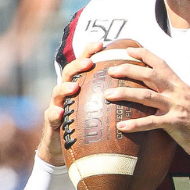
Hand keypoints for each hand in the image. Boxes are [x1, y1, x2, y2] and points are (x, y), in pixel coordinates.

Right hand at [38, 41, 103, 166]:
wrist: (64, 145)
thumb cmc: (87, 122)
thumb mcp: (98, 106)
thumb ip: (111, 93)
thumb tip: (138, 83)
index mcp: (80, 84)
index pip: (84, 64)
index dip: (89, 52)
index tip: (101, 44)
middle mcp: (66, 91)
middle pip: (69, 73)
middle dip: (78, 66)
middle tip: (89, 63)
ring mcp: (57, 105)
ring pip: (57, 92)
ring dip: (65, 88)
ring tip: (74, 87)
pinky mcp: (52, 122)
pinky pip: (51, 116)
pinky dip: (54, 114)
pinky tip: (59, 113)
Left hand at [105, 47, 189, 161]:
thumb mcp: (189, 101)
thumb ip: (174, 94)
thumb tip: (158, 92)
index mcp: (180, 85)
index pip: (160, 63)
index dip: (143, 54)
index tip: (127, 50)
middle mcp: (177, 92)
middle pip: (149, 75)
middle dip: (128, 70)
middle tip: (110, 70)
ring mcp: (176, 107)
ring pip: (146, 96)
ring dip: (125, 94)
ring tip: (107, 95)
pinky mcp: (175, 124)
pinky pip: (152, 122)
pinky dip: (135, 124)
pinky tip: (121, 126)